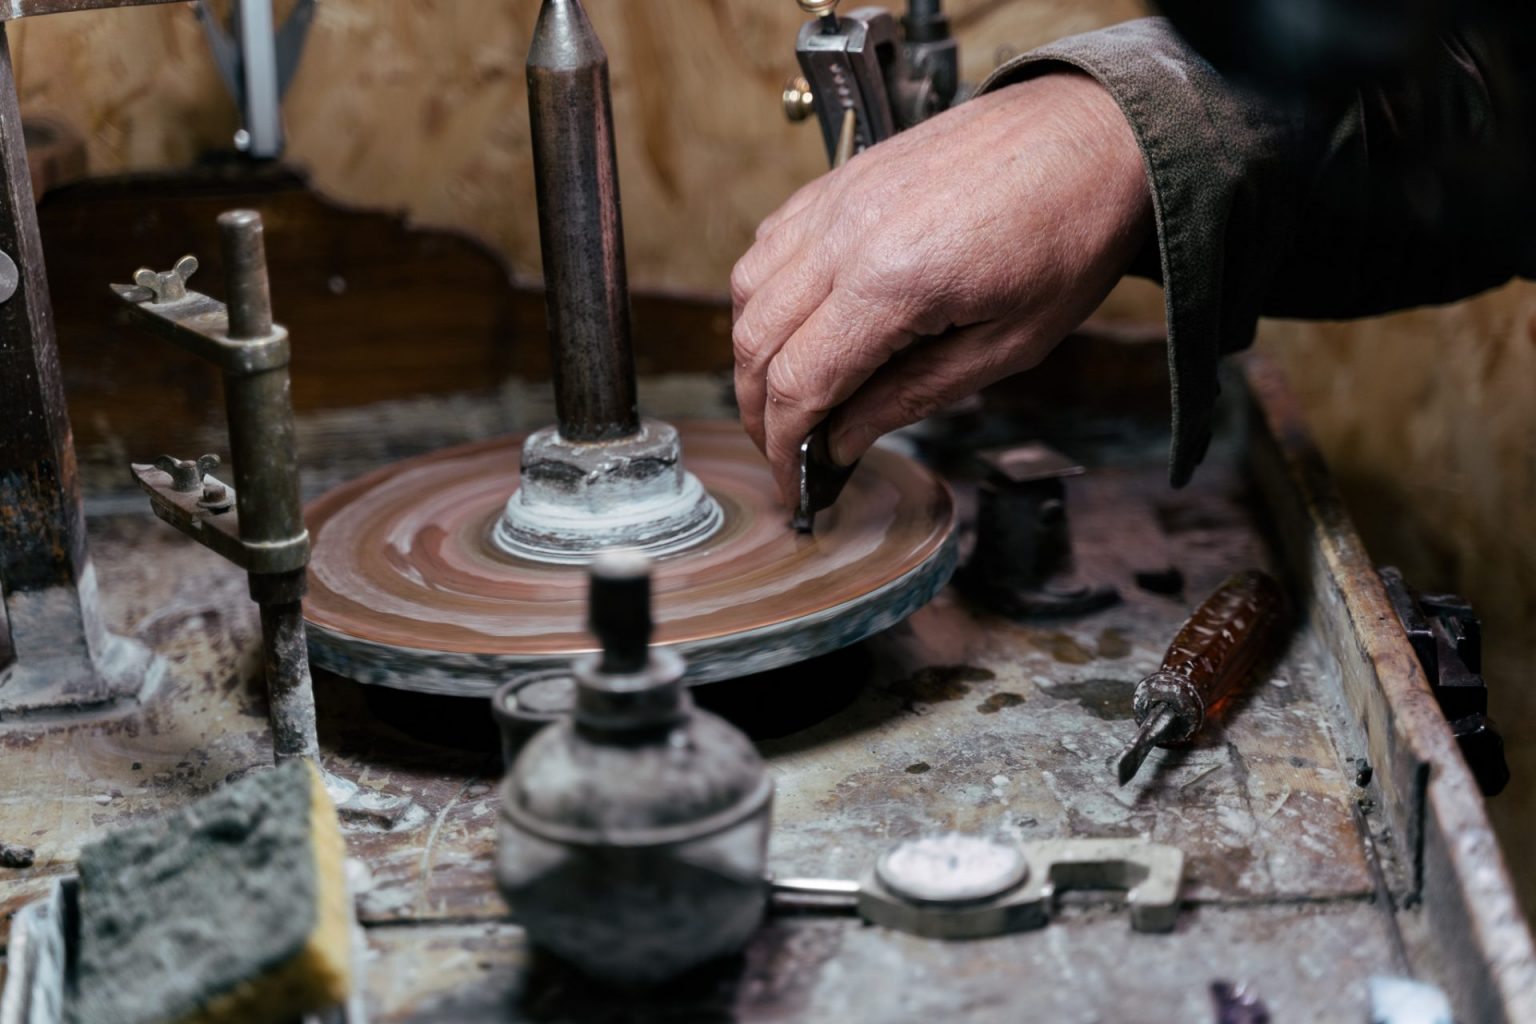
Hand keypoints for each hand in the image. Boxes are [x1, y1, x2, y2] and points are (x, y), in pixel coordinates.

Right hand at [731, 72, 1151, 504]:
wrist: (1094, 132)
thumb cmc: (1070, 234)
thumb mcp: (1008, 347)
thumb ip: (911, 397)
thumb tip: (843, 442)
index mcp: (893, 283)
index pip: (798, 384)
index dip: (786, 448)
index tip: (797, 487)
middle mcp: (846, 235)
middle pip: (756, 342)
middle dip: (759, 412)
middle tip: (789, 453)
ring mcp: (837, 199)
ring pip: (747, 291)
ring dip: (753, 353)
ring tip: (787, 395)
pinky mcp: (841, 179)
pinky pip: (769, 243)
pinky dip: (764, 294)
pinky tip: (796, 324)